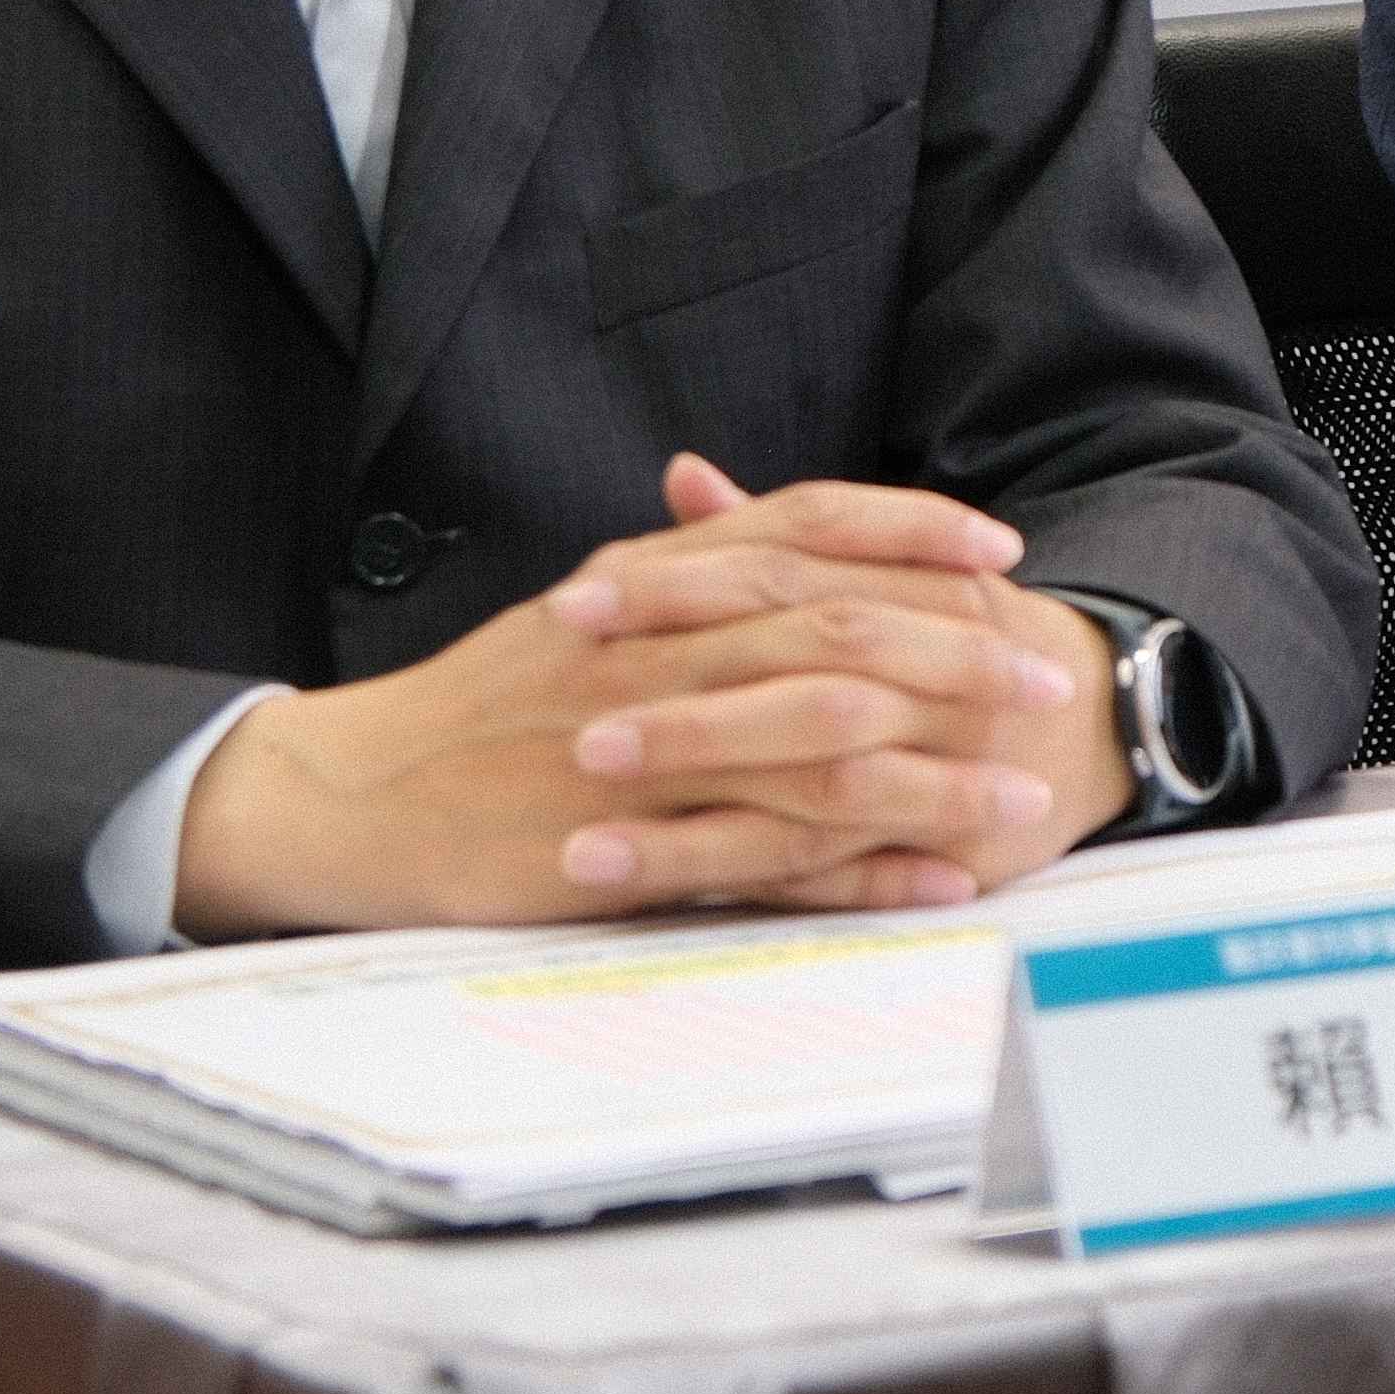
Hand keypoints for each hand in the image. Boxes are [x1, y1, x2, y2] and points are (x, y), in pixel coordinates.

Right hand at [171, 455, 1127, 935]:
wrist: (354, 794)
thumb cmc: (479, 702)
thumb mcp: (579, 608)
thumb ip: (680, 563)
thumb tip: (755, 514)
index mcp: (647, 584)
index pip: (801, 528)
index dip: (909, 531)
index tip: (997, 545)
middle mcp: (653, 653)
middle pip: (834, 637)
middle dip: (953, 655)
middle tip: (1040, 672)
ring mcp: (641, 756)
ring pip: (819, 756)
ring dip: (934, 774)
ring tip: (1021, 790)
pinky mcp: (626, 852)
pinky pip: (769, 863)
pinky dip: (863, 873)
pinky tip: (937, 879)